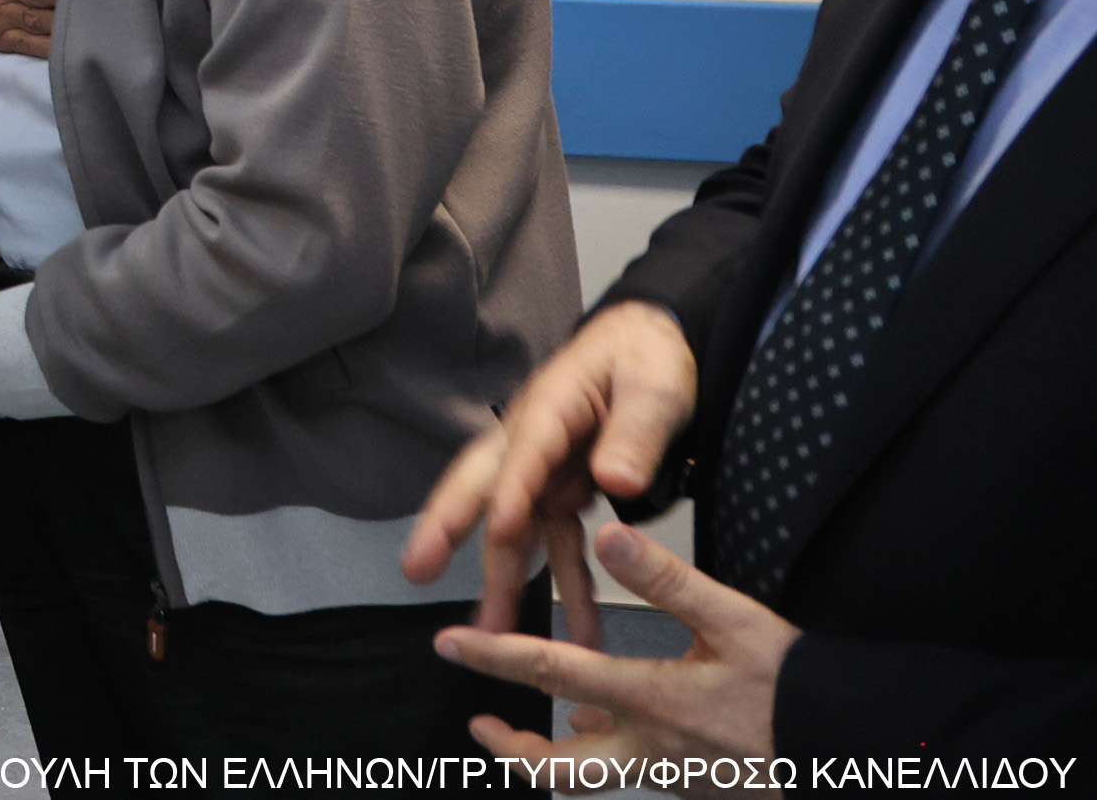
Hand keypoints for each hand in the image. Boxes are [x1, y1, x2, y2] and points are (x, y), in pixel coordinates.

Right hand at [405, 300, 696, 635]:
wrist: (652, 345)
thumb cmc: (647, 357)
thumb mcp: (657, 387)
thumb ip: (637, 434)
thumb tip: (617, 483)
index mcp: (552, 406)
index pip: (526, 452)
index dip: (510, 490)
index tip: (499, 529)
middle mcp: (533, 441)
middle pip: (479, 484)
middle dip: (447, 528)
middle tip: (417, 569)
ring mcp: (544, 470)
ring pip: (512, 528)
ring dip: (502, 579)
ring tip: (494, 634)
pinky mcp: (563, 492)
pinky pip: (559, 544)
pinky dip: (565, 585)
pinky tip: (577, 630)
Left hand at [433, 523, 792, 763]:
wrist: (860, 750)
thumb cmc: (801, 688)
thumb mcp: (739, 621)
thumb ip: (671, 581)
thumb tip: (614, 534)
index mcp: (656, 701)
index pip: (554, 674)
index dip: (495, 657)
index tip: (447, 644)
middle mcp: (656, 751)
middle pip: (563, 771)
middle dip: (513, 751)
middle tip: (479, 727)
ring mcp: (677, 778)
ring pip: (598, 778)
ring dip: (559, 756)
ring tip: (533, 730)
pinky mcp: (698, 788)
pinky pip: (637, 772)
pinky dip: (611, 750)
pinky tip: (608, 723)